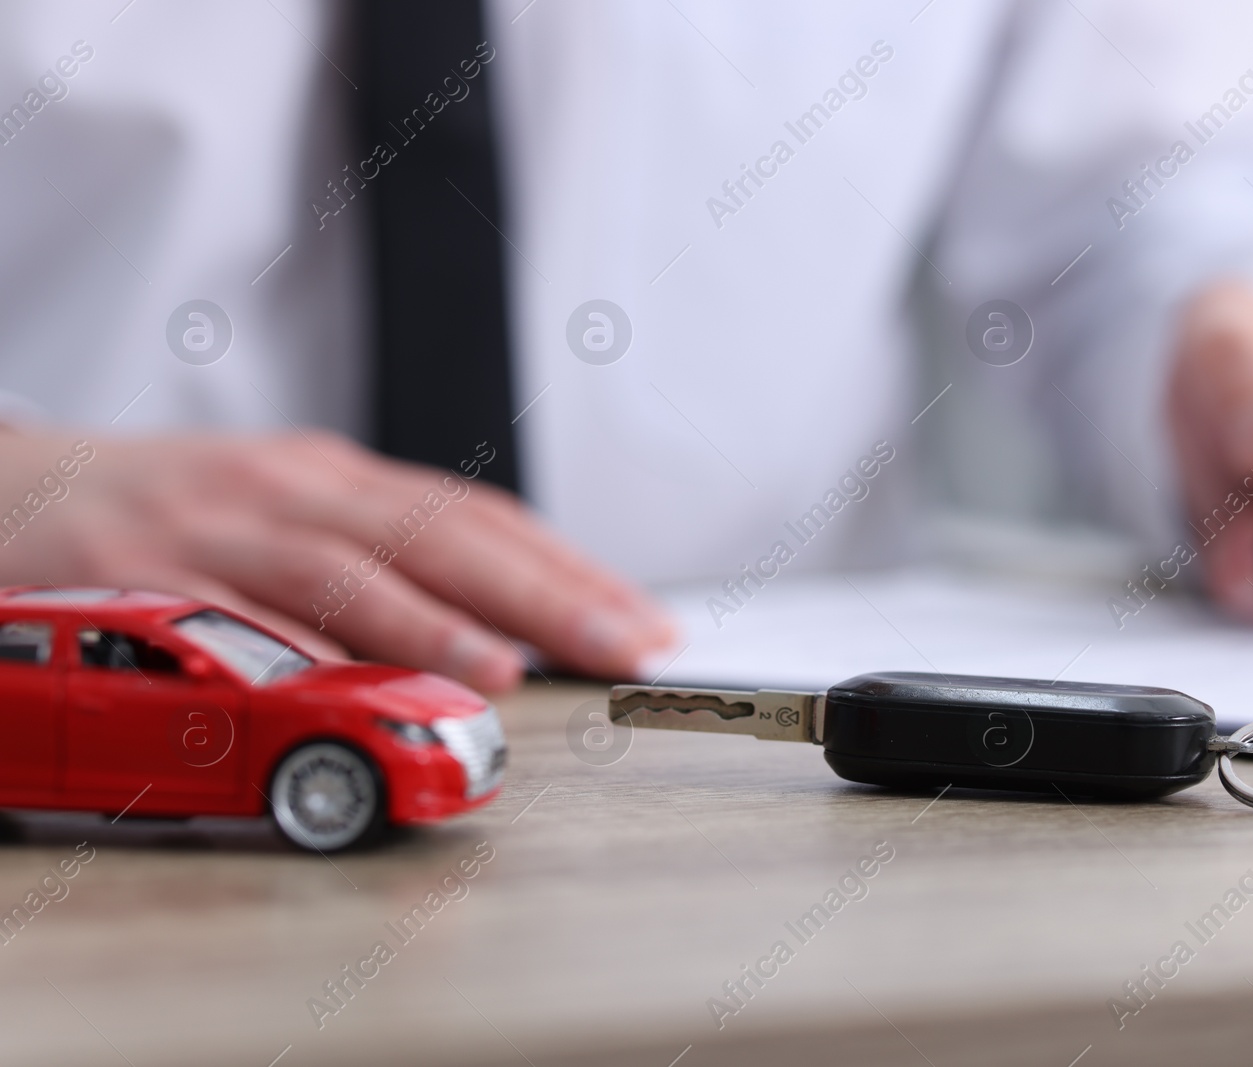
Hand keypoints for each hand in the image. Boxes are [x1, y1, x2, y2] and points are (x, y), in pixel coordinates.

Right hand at [0, 430, 676, 688]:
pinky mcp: (135, 583)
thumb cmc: (166, 518)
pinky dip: (298, 654)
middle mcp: (287, 491)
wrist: (12, 488)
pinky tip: (350, 686)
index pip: (480, 519)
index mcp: (334, 479)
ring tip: (508, 666)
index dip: (569, 570)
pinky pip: (227, 622)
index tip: (642, 621)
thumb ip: (382, 565)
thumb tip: (504, 629)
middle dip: (545, 594)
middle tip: (625, 645)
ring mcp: (213, 531)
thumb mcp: (288, 518)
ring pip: (343, 570)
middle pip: (440, 535)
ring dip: (432, 621)